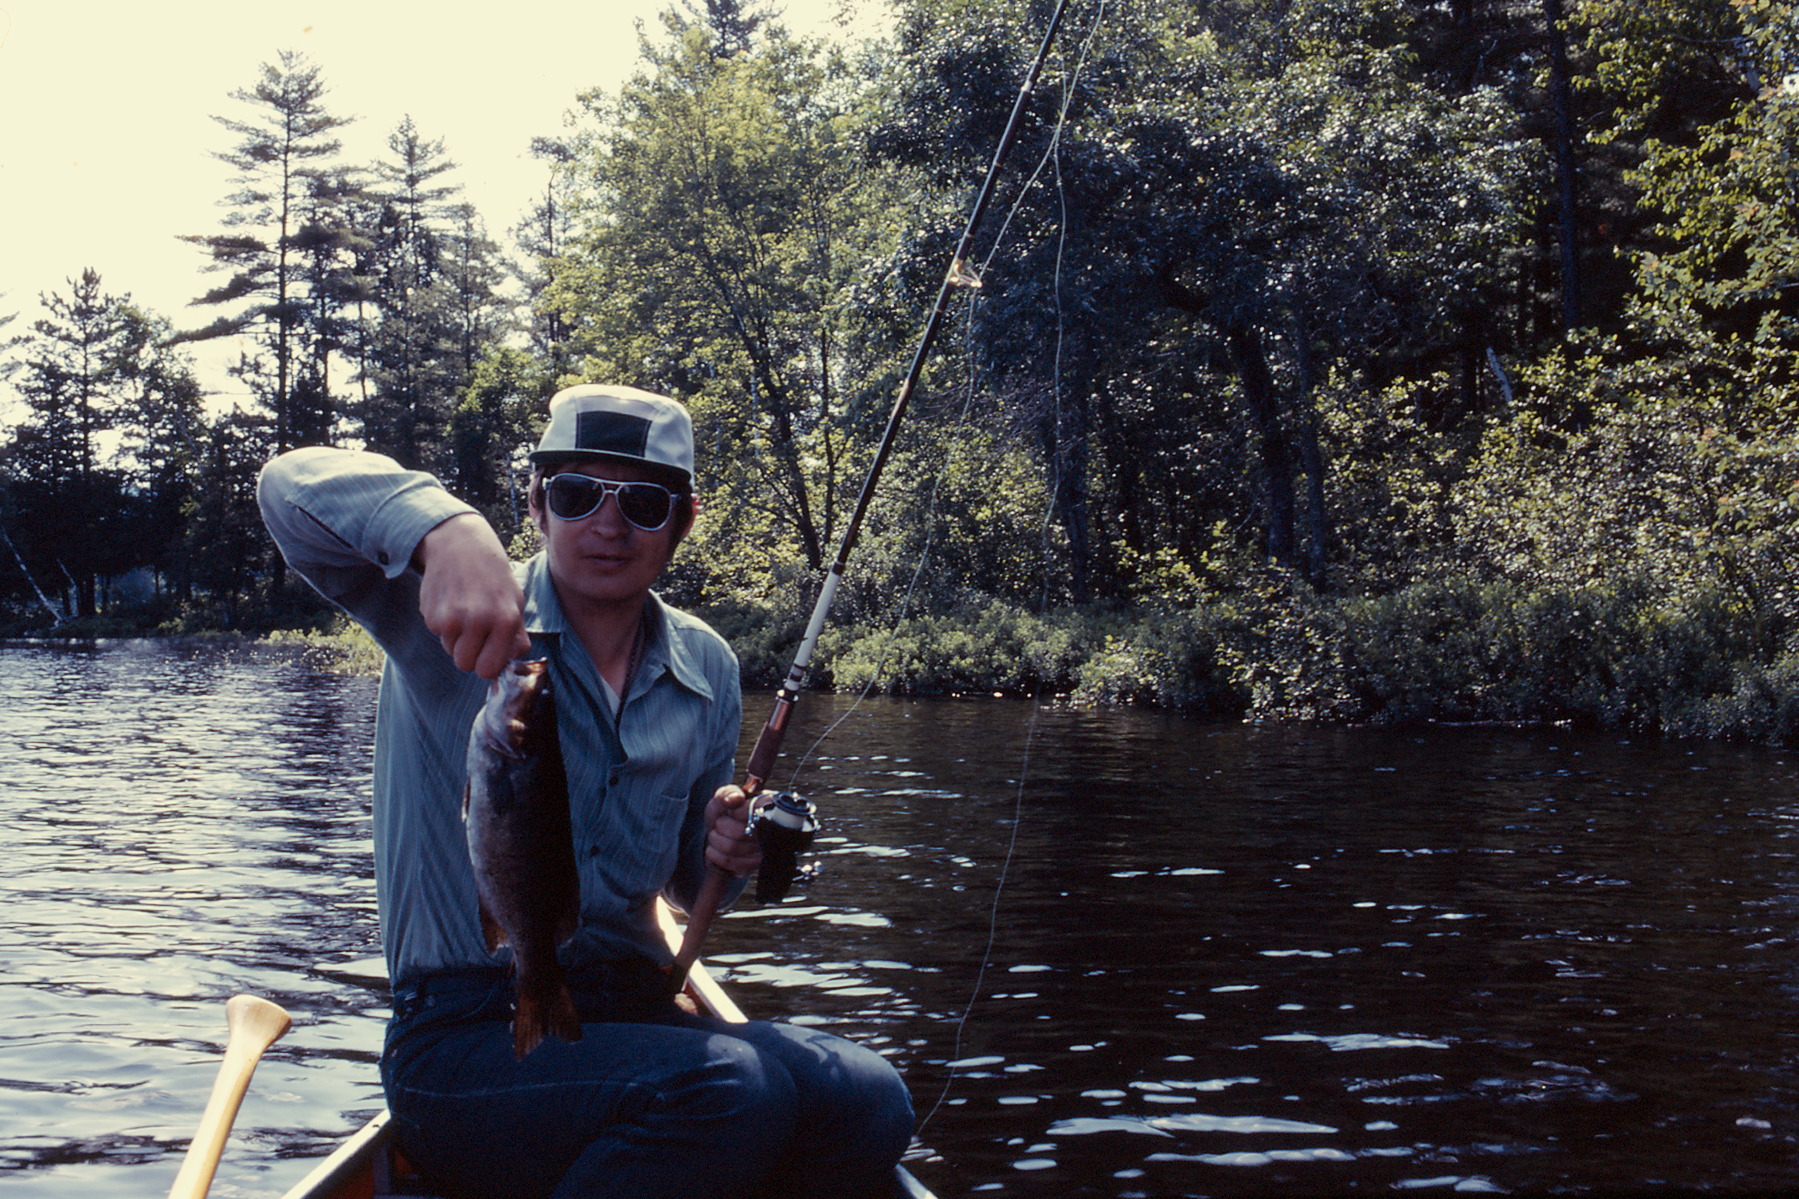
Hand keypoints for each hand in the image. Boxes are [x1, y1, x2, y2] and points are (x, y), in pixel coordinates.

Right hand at [416, 513, 530, 678]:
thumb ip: (516, 636)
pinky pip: (438, 635)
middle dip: (470, 656)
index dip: (487, 665)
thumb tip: (512, 662)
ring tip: (465, 613)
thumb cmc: (492, 576)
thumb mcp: (514, 601)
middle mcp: (478, 621)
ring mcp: (452, 619)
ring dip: (457, 639)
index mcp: (505, 620)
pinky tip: (451, 603)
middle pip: (466, 666)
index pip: (489, 669)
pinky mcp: (431, 615)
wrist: (460, 545)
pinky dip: (444, 625)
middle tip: (475, 636)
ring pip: (450, 651)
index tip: (488, 655)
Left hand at [704, 785, 761, 877]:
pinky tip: (716, 849)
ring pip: (732, 848)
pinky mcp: (756, 865)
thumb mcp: (725, 797)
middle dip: (721, 827)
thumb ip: (727, 793)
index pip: (752, 810)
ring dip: (716, 841)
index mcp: (768, 806)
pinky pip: (733, 864)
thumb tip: (736, 799)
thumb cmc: (726, 814)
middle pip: (740, 832)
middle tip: (719, 824)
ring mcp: (765, 849)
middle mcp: (772, 828)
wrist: (723, 835)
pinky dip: (717, 856)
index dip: (735, 813)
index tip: (730, 812)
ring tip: (716, 835)